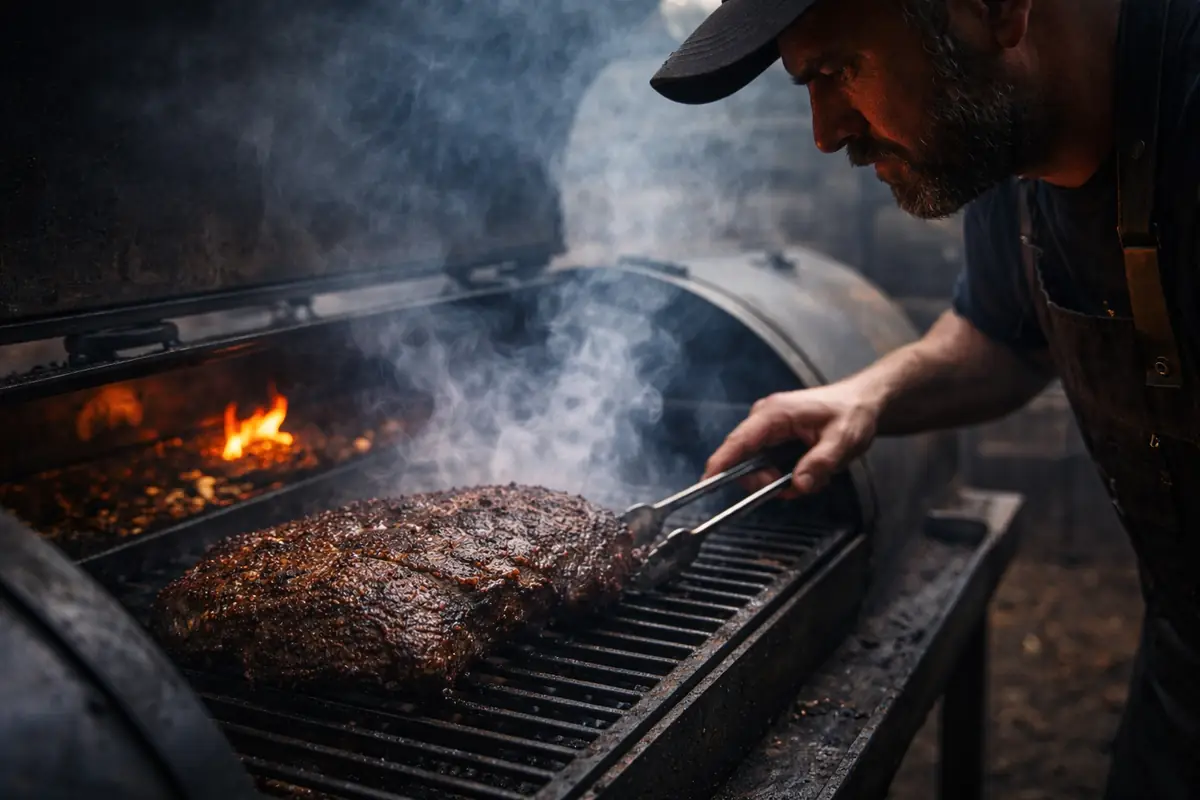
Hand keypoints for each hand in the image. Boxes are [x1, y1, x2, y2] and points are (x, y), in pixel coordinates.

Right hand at [704, 382, 881, 496]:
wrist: (862, 402)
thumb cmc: (852, 413)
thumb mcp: (842, 440)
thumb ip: (820, 463)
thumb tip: (798, 484)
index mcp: (774, 414)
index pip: (738, 441)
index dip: (719, 463)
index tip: (706, 483)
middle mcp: (764, 419)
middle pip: (743, 459)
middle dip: (764, 481)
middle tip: (795, 487)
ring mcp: (767, 428)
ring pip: (755, 464)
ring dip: (779, 480)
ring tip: (810, 478)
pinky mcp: (774, 436)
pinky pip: (767, 463)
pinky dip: (784, 475)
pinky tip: (807, 472)